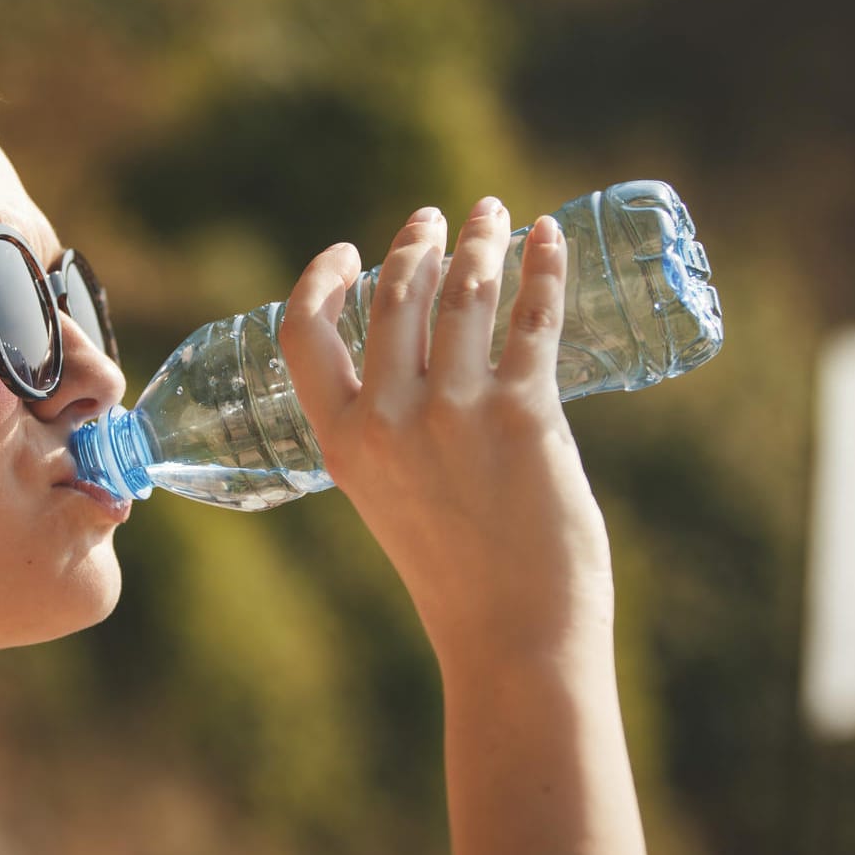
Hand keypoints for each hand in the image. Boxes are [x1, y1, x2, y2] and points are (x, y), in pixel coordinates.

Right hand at [278, 197, 615, 665]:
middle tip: (441, 218)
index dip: (322, 280)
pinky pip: (533, 319)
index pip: (305, 334)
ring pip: (463, 294)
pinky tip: (549, 238)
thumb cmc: (460, 576)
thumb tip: (427, 360)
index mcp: (342, 443)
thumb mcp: (390, 497)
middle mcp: (389, 421)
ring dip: (481, 241)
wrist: (514, 637)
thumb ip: (392, 432)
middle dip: (418, 242)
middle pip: (395, 297)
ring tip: (494, 216)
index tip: (350, 251)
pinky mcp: (524, 416)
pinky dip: (543, 268)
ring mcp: (455, 415)